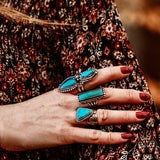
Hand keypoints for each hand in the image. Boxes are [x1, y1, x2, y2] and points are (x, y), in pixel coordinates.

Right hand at [0, 66, 150, 150]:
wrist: (8, 122)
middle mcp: (69, 101)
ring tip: (143, 115)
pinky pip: (92, 136)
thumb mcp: (53, 96)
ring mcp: (67, 118)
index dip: (111, 72)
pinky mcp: (63, 135)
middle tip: (145, 95)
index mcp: (66, 90)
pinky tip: (126, 137)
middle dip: (126, 95)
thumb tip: (87, 91)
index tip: (128, 69)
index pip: (93, 77)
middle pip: (104, 95)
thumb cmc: (32, 109)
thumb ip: (71, 94)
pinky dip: (110, 137)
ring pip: (102, 115)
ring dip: (124, 115)